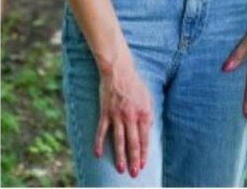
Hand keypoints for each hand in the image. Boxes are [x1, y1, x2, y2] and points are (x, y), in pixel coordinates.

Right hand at [94, 57, 152, 177]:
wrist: (119, 71)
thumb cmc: (135, 85)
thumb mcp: (148, 98)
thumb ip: (148, 115)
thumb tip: (148, 130)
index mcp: (144, 113)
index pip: (145, 138)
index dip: (144, 153)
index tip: (143, 165)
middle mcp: (131, 116)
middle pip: (132, 142)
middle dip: (133, 159)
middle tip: (134, 173)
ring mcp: (116, 116)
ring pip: (118, 140)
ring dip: (119, 156)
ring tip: (120, 169)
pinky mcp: (104, 113)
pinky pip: (101, 131)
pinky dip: (99, 144)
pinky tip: (97, 155)